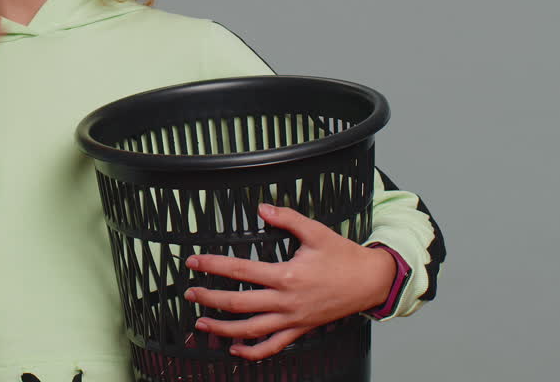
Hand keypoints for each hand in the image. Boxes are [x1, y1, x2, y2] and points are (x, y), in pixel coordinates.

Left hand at [184, 203, 395, 360]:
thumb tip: (261, 207)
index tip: (193, 263)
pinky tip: (234, 350)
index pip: (240, 271)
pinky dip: (252, 352)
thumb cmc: (343, 256)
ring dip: (223, 329)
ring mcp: (293, 319)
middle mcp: (286, 301)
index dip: (212, 266)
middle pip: (238, 304)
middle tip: (189, 294)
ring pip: (251, 331)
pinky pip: (273, 347)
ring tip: (201, 324)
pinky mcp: (301, 330)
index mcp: (286, 275)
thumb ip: (286, 218)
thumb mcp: (316, 231)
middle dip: (209, 298)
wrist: (370, 282)